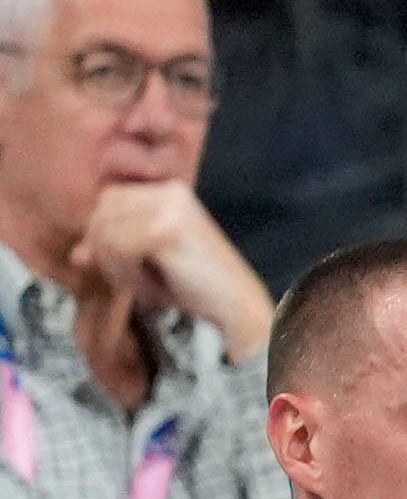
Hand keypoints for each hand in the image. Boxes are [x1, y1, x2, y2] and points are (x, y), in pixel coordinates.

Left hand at [73, 181, 271, 358]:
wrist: (236, 308)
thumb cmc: (196, 287)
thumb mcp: (149, 260)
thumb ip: (113, 247)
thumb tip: (77, 254)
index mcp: (170, 191)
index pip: (109, 199)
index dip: (100, 231)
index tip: (109, 263)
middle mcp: (171, 192)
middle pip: (104, 211)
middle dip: (105, 249)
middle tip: (130, 279)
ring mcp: (171, 208)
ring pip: (107, 231)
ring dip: (115, 266)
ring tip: (142, 285)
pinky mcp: (168, 229)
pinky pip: (118, 247)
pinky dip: (126, 274)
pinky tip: (148, 288)